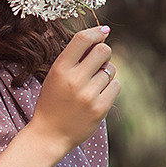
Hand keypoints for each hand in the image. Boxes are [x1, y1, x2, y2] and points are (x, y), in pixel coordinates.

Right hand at [28, 27, 119, 158]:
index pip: (83, 39)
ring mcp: (88, 95)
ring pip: (111, 69)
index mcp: (60, 69)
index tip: (103, 31)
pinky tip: (99, 94)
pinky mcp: (100, 108)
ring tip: (93, 84)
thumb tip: (101, 36)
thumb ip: (74, 58)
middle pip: (103, 51)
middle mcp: (75, 80)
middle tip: (97, 61)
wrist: (49, 134)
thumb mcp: (54, 76)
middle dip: (103, 52)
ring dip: (105, 72)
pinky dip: (110, 87)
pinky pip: (116, 86)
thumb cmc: (52, 101)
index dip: (96, 32)